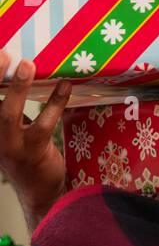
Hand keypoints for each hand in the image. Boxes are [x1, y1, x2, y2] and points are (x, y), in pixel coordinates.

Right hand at [0, 54, 71, 230]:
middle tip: (4, 53)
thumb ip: (10, 106)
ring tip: (29, 64)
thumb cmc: (24, 152)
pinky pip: (43, 124)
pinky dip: (55, 101)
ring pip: (8, 114)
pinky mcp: (32, 152)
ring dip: (19, 88)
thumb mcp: (11, 129)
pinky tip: (65, 85)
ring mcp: (9, 145)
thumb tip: (24, 69)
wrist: (38, 192)